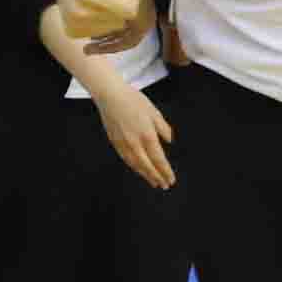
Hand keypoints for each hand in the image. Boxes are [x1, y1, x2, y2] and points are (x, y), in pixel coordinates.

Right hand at [53, 0, 151, 50]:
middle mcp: (81, 13)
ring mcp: (74, 24)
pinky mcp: (71, 30)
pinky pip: (99, 32)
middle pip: (121, 20)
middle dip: (123, 5)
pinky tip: (94, 5)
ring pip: (111, 28)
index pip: (129, 10)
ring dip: (113, 14)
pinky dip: (101, 21)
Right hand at [91, 76, 176, 190]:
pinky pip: (126, 159)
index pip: (158, 159)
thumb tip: (169, 140)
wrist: (110, 95)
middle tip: (164, 185)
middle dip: (157, 177)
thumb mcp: (154, 112)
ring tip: (153, 182)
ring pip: (136, 165)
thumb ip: (163, 128)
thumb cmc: (133, 100)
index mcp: (147, 135)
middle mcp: (135, 143)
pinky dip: (134, 167)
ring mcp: (123, 144)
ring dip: (145, 175)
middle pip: (147, 166)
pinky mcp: (115, 142)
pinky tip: (139, 170)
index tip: (171, 179)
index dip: (165, 171)